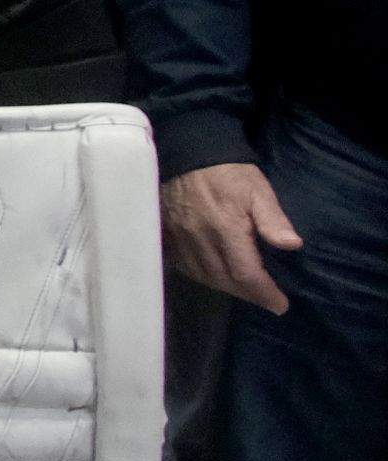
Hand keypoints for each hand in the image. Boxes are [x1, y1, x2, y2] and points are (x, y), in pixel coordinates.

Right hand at [163, 161, 299, 313]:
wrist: (189, 155)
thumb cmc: (230, 174)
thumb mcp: (259, 191)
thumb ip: (273, 220)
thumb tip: (292, 245)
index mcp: (226, 229)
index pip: (245, 274)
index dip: (264, 293)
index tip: (280, 305)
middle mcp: (200, 239)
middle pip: (224, 280)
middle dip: (248, 294)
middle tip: (267, 299)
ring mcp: (181, 239)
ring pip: (204, 277)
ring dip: (227, 288)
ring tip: (246, 291)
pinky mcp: (168, 236)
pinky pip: (185, 266)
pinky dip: (203, 277)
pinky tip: (216, 276)